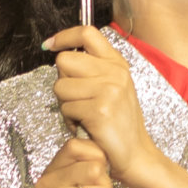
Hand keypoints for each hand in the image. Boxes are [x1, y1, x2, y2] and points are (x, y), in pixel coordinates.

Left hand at [44, 26, 157, 179]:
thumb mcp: (114, 87)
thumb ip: (94, 68)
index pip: (87, 34)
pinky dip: (70, 120)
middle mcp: (115, 73)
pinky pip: (66, 108)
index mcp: (117, 63)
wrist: (136, 154)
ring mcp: (109, 90)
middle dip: (63, 81)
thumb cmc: (120, 124)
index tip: (50, 44)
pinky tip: (85, 126)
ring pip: (60, 86)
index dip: (64, 36)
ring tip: (83, 114)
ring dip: (65, 104)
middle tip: (77, 97)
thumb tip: (62, 55)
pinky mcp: (99, 110)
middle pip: (65, 61)